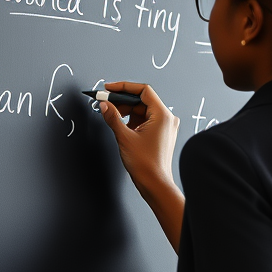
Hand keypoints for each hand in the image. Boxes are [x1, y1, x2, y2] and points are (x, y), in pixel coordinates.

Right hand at [98, 82, 184, 251]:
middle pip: (142, 100)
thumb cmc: (146, 164)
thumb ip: (113, 118)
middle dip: (123, 101)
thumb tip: (104, 105)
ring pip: (143, 110)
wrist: (155, 184)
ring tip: (112, 117)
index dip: (124, 87)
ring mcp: (165, 126)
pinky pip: (145, 120)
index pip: (143, 90)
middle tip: (105, 102)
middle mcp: (167, 118)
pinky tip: (121, 126)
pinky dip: (132, 120)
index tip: (109, 88)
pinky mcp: (160, 133)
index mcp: (162, 115)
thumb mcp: (124, 137)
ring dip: (127, 111)